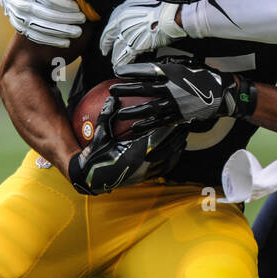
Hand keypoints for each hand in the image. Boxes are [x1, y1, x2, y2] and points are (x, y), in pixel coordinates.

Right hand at [0, 0, 84, 47]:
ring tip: (77, 32)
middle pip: (44, 13)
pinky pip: (35, 36)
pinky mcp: (18, 26)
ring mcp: (16, 15)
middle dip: (65, 18)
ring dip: (61, 31)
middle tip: (82, 19)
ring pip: (40, 26)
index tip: (77, 7)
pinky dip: (51, 40)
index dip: (63, 4)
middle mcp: (17, 1)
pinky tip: (66, 42)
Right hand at [66, 93, 186, 194]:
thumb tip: (112, 98)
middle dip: (178, 137)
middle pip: (168, 150)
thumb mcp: (99, 135)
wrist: (89, 178)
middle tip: (187, 125)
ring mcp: (144, 174)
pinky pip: (162, 170)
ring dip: (177, 149)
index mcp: (134, 154)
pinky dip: (171, 161)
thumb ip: (107, 116)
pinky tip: (174, 154)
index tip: (178, 119)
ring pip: (167, 161)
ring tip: (184, 138)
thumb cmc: (93, 156)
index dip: (170, 129)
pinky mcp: (143, 178)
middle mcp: (142, 165)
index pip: (158, 139)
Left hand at [99, 0, 186, 69]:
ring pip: (117, 49)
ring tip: (115, 62)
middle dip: (106, 46)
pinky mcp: (135, 47)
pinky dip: (122, 63)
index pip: (109, 26)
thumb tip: (130, 16)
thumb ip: (131, 11)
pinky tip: (120, 66)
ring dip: (115, 56)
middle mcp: (122, 24)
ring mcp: (128, 36)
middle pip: (109, 38)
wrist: (169, 17)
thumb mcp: (141, 3)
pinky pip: (125, 57)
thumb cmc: (160, 9)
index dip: (107, 35)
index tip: (106, 39)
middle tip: (105, 51)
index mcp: (122, 13)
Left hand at [112, 59, 254, 126]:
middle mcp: (173, 89)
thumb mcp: (188, 64)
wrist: (223, 94)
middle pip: (145, 90)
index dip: (132, 71)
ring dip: (134, 111)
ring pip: (150, 109)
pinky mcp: (179, 117)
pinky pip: (160, 122)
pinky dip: (147, 125)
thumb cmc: (204, 76)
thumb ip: (169, 64)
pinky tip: (135, 127)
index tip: (118, 72)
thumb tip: (152, 64)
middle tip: (113, 90)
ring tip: (120, 112)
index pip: (148, 71)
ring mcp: (176, 105)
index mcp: (175, 73)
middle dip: (128, 90)